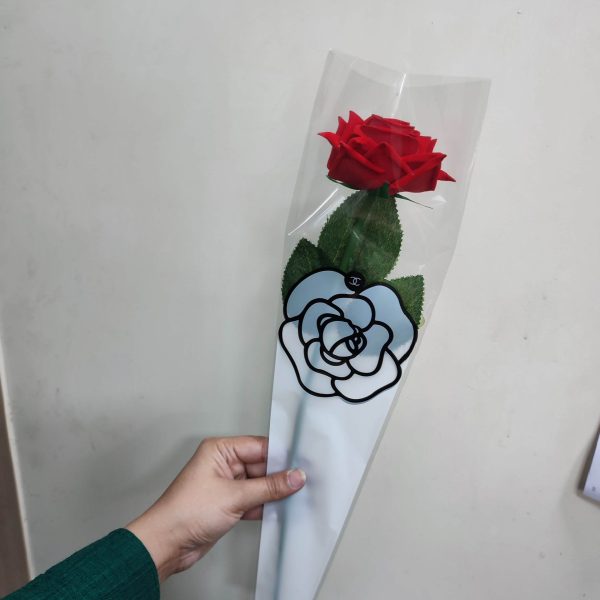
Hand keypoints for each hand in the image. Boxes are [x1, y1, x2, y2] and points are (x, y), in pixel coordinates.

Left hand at [126, 435, 305, 580]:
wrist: (166, 543)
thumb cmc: (185, 512)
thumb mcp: (234, 496)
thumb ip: (269, 487)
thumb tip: (294, 477)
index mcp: (220, 450)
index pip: (258, 446)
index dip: (280, 455)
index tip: (302, 462)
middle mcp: (223, 464)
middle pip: (261, 465)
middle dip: (279, 476)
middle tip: (302, 482)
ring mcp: (225, 485)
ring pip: (258, 484)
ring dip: (273, 492)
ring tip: (294, 496)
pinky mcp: (227, 504)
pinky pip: (253, 499)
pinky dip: (265, 505)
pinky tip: (279, 509)